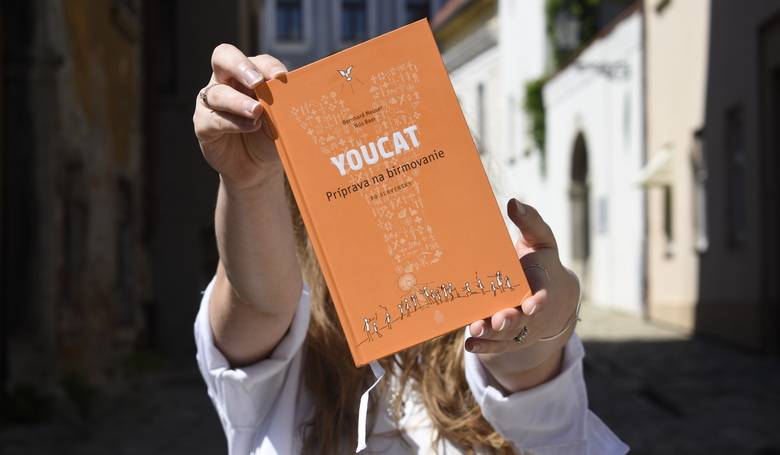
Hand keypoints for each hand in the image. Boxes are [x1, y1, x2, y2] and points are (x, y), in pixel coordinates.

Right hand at [193, 44, 287, 191]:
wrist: (259, 167)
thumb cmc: (271, 136)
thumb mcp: (281, 119)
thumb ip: (282, 105)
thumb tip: (292, 96)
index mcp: (249, 74)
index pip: (257, 61)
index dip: (268, 66)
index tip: (282, 77)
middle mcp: (226, 81)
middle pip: (224, 57)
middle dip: (241, 67)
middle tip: (258, 82)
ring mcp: (212, 102)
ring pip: (219, 93)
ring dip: (239, 102)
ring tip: (257, 113)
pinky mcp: (203, 125)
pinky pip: (213, 120)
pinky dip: (233, 123)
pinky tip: (250, 127)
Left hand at [465, 199, 579, 391]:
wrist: (547, 295)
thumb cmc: (540, 261)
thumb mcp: (540, 239)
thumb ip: (531, 222)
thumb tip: (513, 202)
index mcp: (542, 286)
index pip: (543, 295)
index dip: (539, 301)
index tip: (532, 305)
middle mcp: (530, 311)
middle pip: (522, 320)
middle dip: (511, 320)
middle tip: (502, 319)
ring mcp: (518, 327)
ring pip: (506, 335)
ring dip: (492, 334)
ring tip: (477, 330)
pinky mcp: (505, 338)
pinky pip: (494, 345)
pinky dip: (483, 347)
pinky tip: (469, 345)